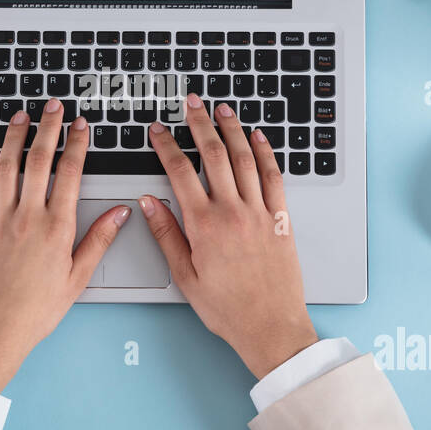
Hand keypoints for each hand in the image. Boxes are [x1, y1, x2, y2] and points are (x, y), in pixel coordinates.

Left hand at [0, 100, 130, 391]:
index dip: (77, 144)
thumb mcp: (78, 279)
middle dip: (47, 128)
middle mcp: (27, 219)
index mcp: (57, 229)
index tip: (81, 125)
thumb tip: (121, 213)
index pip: (71, 174)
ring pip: (5, 168)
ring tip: (19, 116)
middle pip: (38, 161)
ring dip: (12, 138)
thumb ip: (99, 241)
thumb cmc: (37, 312)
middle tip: (53, 107)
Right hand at [141, 94, 316, 379]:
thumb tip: (149, 203)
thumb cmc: (227, 309)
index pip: (180, 172)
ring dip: (232, 130)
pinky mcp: (281, 219)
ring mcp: (260, 212)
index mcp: (204, 225)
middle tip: (191, 103)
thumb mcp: (185, 277)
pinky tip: (258, 138)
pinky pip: (273, 177)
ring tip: (222, 109)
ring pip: (244, 159)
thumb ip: (166, 235)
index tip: (157, 130)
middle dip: (199, 124)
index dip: (166, 145)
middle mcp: (233, 212)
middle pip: (214, 155)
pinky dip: (265, 153)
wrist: (270, 326)